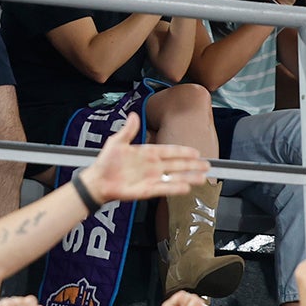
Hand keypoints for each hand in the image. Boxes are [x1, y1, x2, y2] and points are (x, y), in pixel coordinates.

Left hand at [79, 113, 209, 201]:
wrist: (98, 180)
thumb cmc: (107, 162)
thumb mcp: (117, 142)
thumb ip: (128, 130)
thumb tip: (134, 115)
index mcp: (147, 153)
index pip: (169, 151)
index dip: (182, 151)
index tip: (196, 151)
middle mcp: (152, 166)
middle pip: (176, 164)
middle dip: (192, 164)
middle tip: (207, 165)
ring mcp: (151, 178)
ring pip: (174, 177)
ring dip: (188, 177)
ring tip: (203, 177)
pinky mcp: (147, 190)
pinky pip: (164, 188)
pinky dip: (175, 188)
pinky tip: (186, 187)